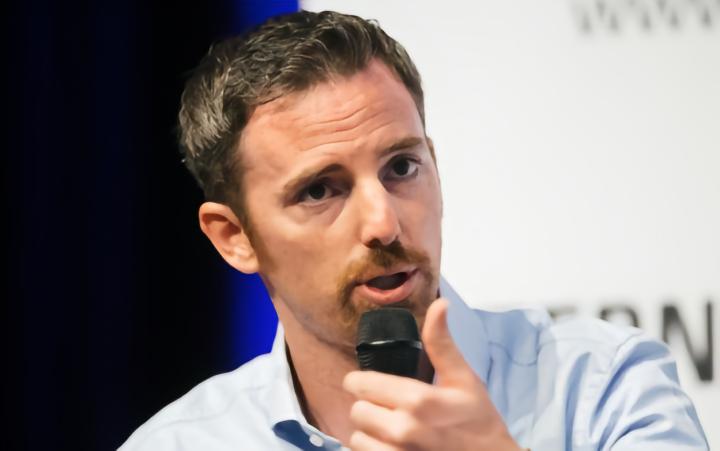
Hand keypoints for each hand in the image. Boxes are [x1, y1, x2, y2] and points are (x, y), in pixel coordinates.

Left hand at [343, 298, 521, 450]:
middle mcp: (404, 429)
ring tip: (392, 430)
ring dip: (370, 433)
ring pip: (357, 437)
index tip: (373, 385)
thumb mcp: (464, 379)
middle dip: (371, 407)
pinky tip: (391, 446)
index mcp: (418, 400)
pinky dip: (373, 450)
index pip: (361, 385)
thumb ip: (442, 343)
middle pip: (357, 410)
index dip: (364, 382)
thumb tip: (440, 304)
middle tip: (391, 408)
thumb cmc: (478, 422)